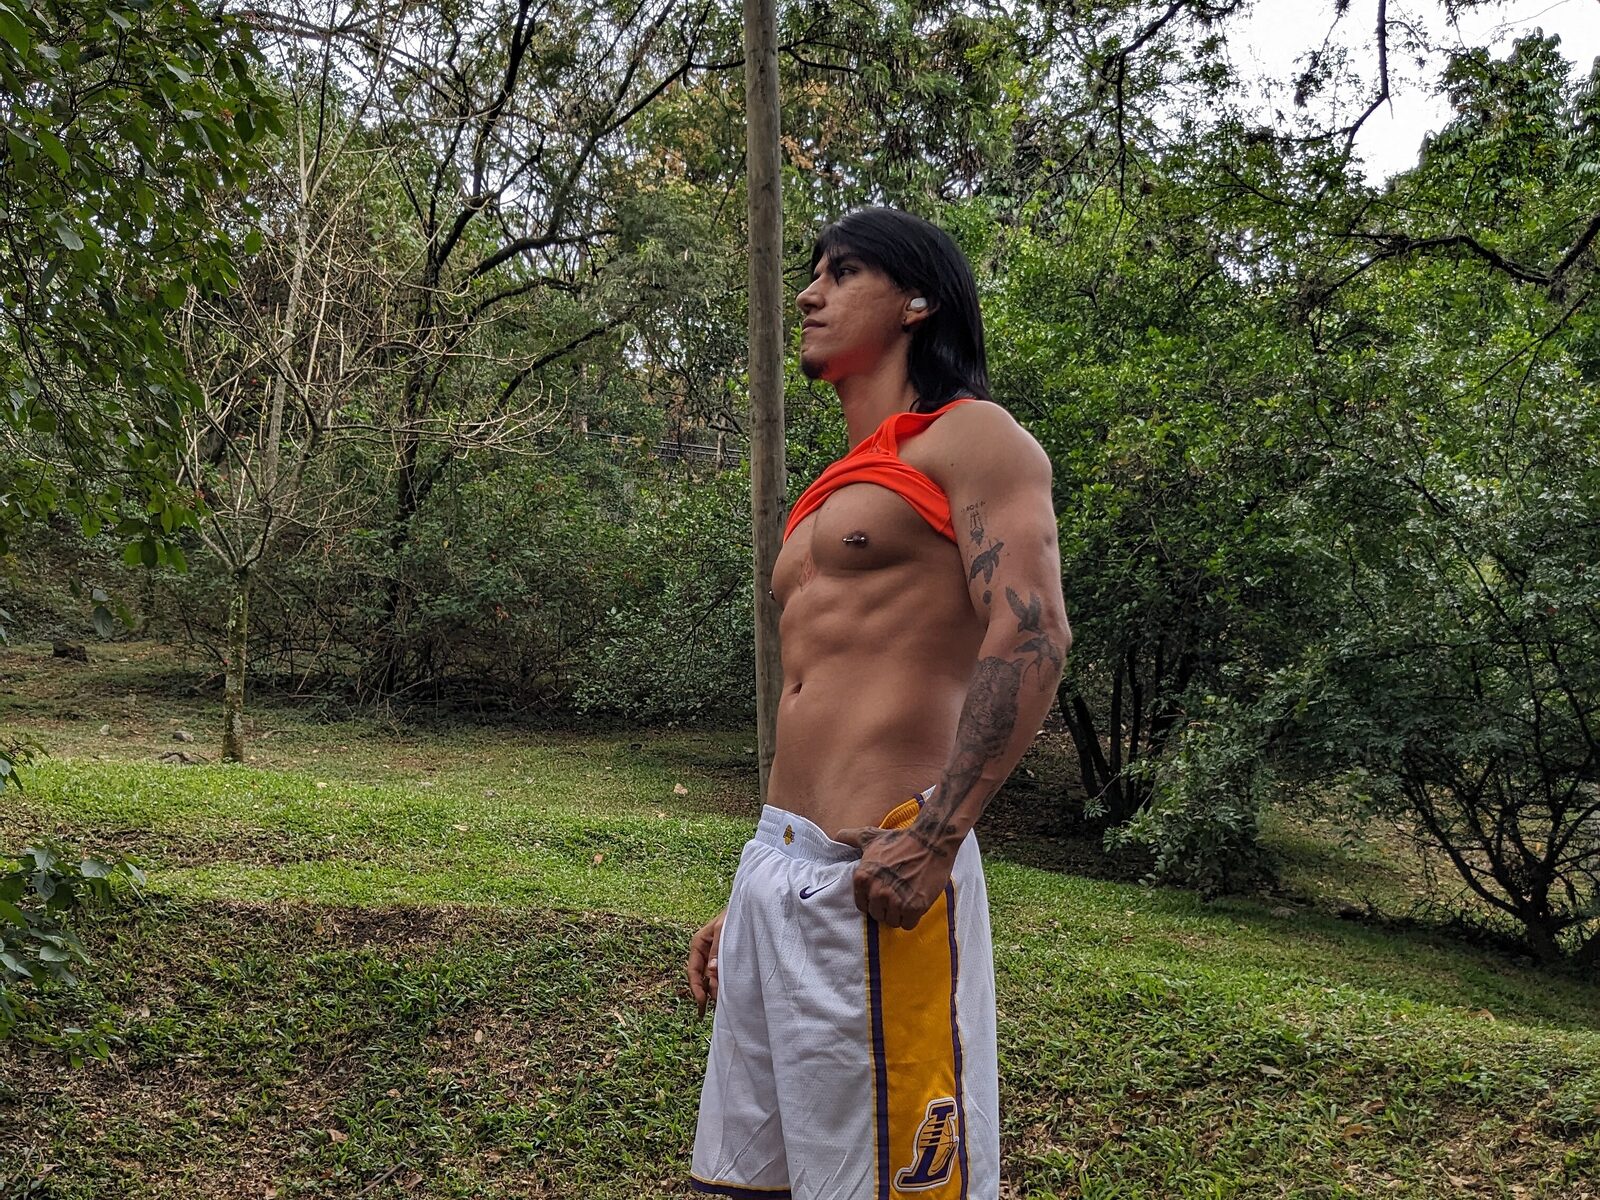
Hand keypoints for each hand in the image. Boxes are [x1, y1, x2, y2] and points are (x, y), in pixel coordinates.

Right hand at [686, 908, 726, 1018]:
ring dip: (716, 990)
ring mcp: (714, 955)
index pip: (693, 970)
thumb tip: (711, 971)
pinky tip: (728, 993)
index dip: (696, 988)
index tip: (702, 1003)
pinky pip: (721, 974)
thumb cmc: (733, 915)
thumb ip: (716, 949)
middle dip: (707, 993)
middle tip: (716, 1008)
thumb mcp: (723, 929)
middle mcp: (704, 951)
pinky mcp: (725, 958)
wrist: (748, 907)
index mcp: (698, 943)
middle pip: (702, 978)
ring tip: (723, 1005)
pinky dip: (723, 983)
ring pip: (711, 978)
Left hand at [835, 826, 953, 929]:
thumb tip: (836, 837)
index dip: (873, 901)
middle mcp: (876, 891)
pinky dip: (912, 917)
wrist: (931, 841)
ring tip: (907, 898)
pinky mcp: (913, 907)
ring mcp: (895, 900)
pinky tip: (916, 904)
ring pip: (892, 921)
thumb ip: (851, 838)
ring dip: (900, 914)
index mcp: (863, 877)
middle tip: (898, 894)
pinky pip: (907, 925)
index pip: (862, 905)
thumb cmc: (900, 840)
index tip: (884, 893)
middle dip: (887, 908)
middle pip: (877, 915)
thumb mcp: (871, 837)